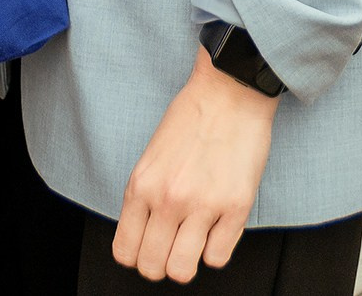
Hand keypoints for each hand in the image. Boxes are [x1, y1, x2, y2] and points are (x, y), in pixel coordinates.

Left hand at [113, 46, 278, 282]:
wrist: (229, 91)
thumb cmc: (191, 118)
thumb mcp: (151, 157)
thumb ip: (145, 197)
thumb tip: (143, 236)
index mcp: (142, 185)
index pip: (125, 251)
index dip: (136, 256)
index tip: (147, 248)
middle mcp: (168, 199)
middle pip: (152, 267)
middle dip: (160, 264)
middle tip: (172, 247)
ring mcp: (203, 206)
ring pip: (182, 270)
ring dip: (187, 261)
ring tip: (195, 240)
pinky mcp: (236, 208)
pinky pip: (217, 258)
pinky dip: (215, 249)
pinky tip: (216, 228)